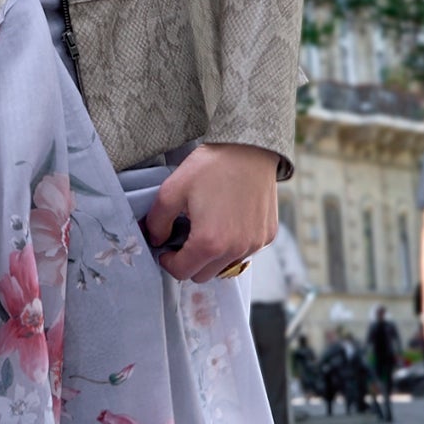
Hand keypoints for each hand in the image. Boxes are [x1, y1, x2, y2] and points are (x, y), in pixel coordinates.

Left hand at [143, 141, 279, 285]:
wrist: (249, 148)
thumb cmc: (211, 167)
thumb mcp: (172, 190)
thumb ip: (157, 222)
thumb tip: (156, 240)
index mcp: (209, 243)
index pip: (182, 272)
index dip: (169, 262)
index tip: (166, 249)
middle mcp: (235, 250)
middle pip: (203, 275)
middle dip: (189, 262)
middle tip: (184, 239)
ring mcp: (254, 244)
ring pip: (225, 265)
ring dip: (212, 256)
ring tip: (207, 228)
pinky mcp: (267, 235)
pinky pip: (244, 251)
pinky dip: (232, 245)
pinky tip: (227, 221)